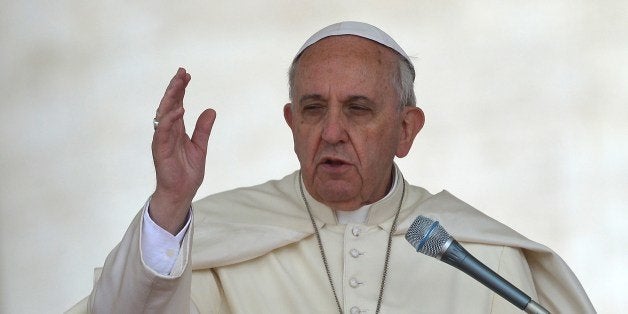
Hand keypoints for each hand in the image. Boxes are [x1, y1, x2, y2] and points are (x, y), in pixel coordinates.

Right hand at [149, 68, 215, 233]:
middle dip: (174, 88)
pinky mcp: (160, 150)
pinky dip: (169, 120)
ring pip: (164, 114)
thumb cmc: (188, 172)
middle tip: (181, 72)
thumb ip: (203, 129)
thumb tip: (211, 110)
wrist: (182, 192)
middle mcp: (168, 131)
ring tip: (178, 84)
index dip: (181, 89)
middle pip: (169, 104)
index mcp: (176, 129)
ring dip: (170, 98)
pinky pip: (163, 131)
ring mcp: (163, 139)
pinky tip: (178, 109)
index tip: (187, 74)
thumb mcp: (200, 146)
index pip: (177, 104)